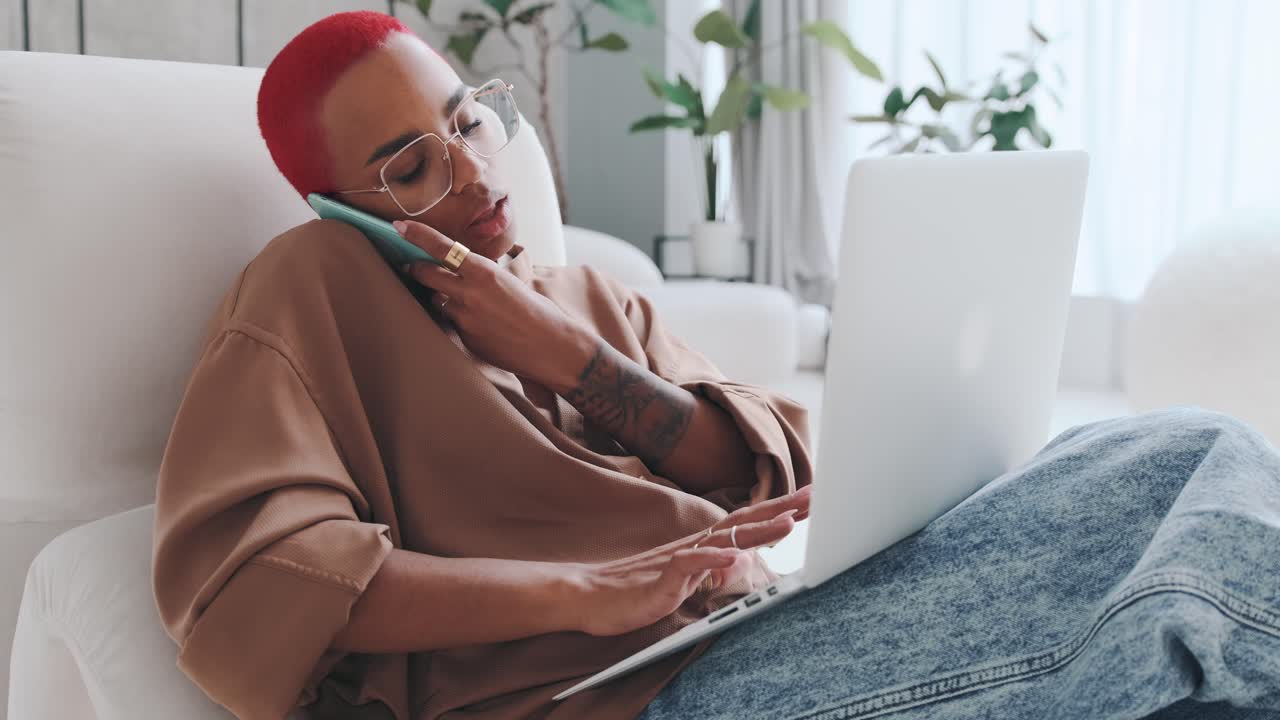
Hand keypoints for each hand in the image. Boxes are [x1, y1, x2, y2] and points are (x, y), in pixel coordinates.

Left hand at [394, 219, 595, 388]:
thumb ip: (483, 274)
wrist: (551, 346)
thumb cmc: (538, 310)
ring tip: (465, 300)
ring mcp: (464, 318)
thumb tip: (464, 268)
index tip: (399, 226)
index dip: (417, 235)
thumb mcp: (511, 281)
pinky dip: (459, 318)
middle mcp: (470, 293)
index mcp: (484, 272)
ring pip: (438, 300)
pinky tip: (481, 323)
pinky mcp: (465, 338)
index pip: (442, 248)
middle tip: (411, 265)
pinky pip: (452, 322)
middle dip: (416, 268)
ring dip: (443, 296)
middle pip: (426, 274)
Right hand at [569, 485, 811, 636]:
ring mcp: (678, 558)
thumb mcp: (683, 578)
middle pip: (744, 521)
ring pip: (724, 538)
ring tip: (790, 521)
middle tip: (816, 497)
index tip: (810, 499)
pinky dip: (714, 560)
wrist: (587, 594)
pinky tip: (736, 556)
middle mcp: (694, 545)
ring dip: (758, 530)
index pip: (746, 522)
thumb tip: (739, 557)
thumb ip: (711, 566)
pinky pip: (689, 565)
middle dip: (782, 509)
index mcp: (701, 544)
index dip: (778, 509)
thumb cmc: (634, 587)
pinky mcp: (661, 578)